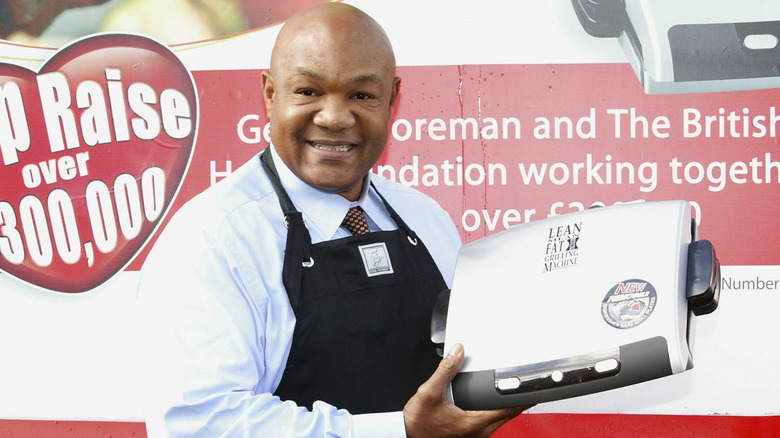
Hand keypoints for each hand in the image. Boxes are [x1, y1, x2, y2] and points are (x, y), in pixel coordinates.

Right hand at [403, 343, 530, 437]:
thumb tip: (458, 352)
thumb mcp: (429, 392)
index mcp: (473, 423)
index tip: (534, 390)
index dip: (523, 399)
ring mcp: (474, 437)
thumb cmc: (417, 423)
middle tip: (525, 388)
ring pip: (498, 422)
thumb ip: (446, 370)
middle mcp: (477, 433)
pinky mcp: (467, 437)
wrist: (406, 435)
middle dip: (517, 402)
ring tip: (508, 393)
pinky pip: (488, 425)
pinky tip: (488, 405)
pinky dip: (493, 414)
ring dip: (505, 409)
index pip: (508, 410)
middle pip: (507, 417)